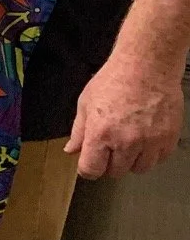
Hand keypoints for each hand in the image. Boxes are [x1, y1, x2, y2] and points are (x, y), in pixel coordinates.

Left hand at [66, 51, 183, 178]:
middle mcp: (126, 141)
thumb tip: (71, 150)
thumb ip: (78, 131)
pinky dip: (152, 154)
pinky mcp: (168, 138)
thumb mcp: (86, 103)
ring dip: (132, 160)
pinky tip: (145, 138)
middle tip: (110, 146)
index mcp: (101, 133)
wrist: (147, 67)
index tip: (90, 163)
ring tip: (129, 141)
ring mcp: (150, 142)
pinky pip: (159, 159)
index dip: (88, 168)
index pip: (91, 170)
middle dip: (109, 162)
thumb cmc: (115, 80)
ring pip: (139, 169)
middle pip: (115, 172)